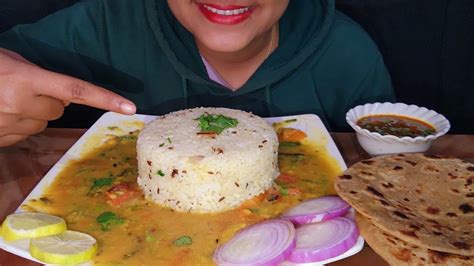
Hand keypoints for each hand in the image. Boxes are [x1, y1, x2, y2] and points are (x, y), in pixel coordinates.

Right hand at [0, 48, 135, 146]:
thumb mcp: (10, 62)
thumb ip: (36, 75)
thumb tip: (60, 93)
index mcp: (27, 80)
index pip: (77, 90)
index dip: (105, 99)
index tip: (129, 107)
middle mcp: (22, 104)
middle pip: (60, 108)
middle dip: (52, 100)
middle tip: (30, 89)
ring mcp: (12, 125)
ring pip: (45, 121)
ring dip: (37, 112)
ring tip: (10, 99)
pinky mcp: (4, 139)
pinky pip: (27, 132)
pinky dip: (22, 123)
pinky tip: (3, 112)